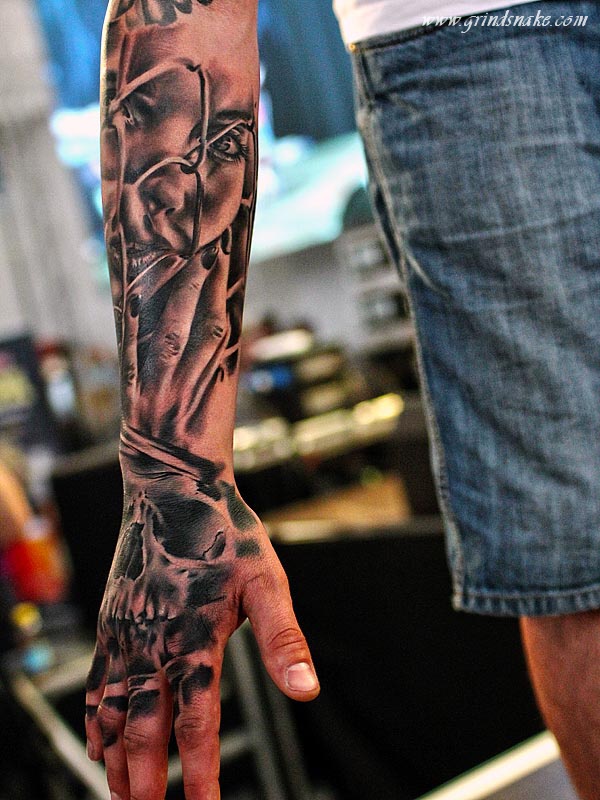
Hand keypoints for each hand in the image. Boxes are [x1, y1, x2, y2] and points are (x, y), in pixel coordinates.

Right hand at [85, 456, 318, 799]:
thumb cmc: (224, 531)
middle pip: (147, 732)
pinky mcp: (111, 621)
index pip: (198, 724)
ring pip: (116, 715)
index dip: (202, 775)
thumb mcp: (266, 580)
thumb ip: (283, 640)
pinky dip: (95, 721)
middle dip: (149, 784)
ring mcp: (125, 633)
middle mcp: (153, 643)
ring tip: (123, 797)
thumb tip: (307, 690)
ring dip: (119, 762)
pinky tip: (97, 743)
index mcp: (195, 638)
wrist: (172, 487)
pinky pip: (96, 682)